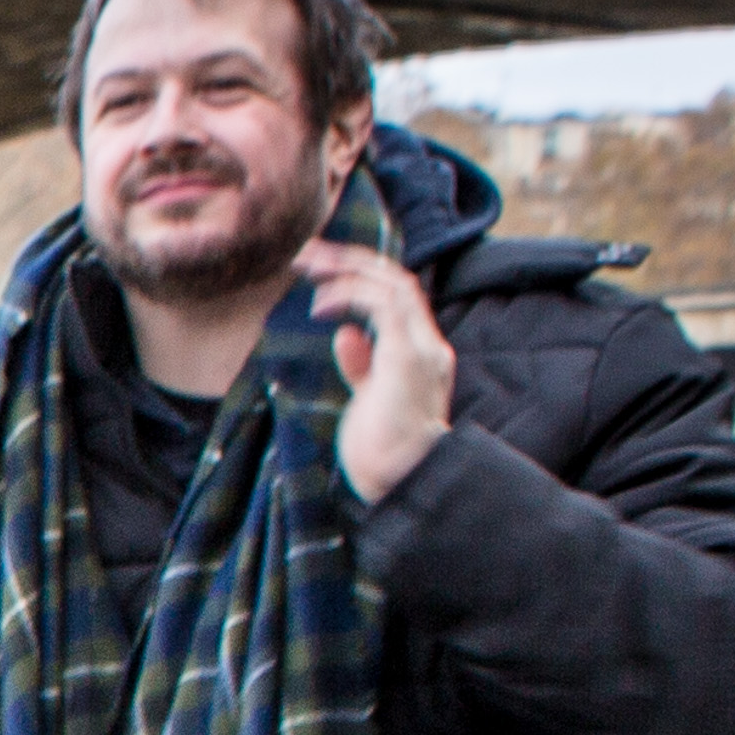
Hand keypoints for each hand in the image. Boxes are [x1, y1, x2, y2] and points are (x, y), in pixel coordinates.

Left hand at [298, 240, 454, 501]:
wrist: (403, 483)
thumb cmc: (382, 454)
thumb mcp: (369, 401)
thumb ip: (364, 367)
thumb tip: (346, 336)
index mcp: (420, 353)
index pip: (397, 296)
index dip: (360, 276)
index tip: (319, 271)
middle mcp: (428, 344)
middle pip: (397, 279)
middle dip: (351, 260)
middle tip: (306, 252)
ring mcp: (422, 348)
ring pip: (394, 282)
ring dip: (348, 267)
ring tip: (307, 265)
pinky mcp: (407, 356)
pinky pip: (383, 304)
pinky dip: (351, 294)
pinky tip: (320, 304)